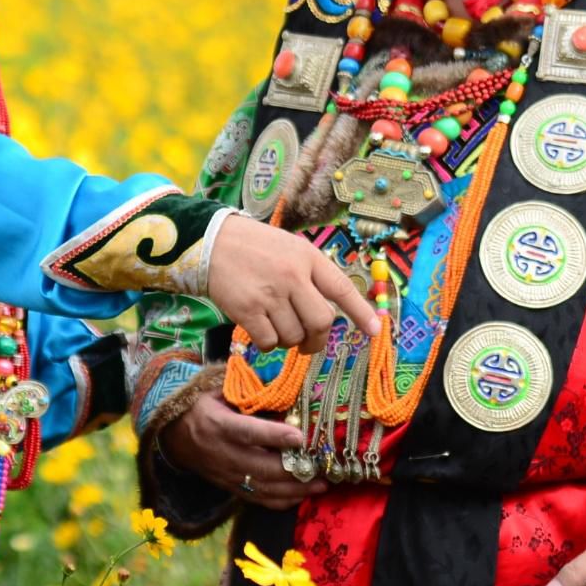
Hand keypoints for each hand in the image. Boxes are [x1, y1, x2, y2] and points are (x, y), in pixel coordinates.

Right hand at [159, 391, 319, 502]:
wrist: (174, 435)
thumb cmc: (203, 406)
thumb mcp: (218, 391)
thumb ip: (246, 391)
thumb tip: (281, 386)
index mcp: (218, 425)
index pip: (248, 433)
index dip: (274, 437)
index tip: (300, 437)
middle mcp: (223, 454)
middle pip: (261, 468)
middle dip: (294, 472)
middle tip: (322, 470)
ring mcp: (226, 475)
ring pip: (263, 489)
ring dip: (294, 490)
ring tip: (320, 486)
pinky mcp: (229, 487)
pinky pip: (257, 499)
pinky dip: (280, 501)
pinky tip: (301, 496)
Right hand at [202, 213, 381, 350]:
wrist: (211, 241)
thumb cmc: (254, 248)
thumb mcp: (290, 248)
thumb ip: (311, 275)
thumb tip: (326, 315)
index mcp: (308, 258)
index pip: (342, 288)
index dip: (361, 313)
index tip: (375, 331)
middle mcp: (292, 275)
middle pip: (321, 322)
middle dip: (318, 340)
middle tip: (309, 344)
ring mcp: (270, 293)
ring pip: (294, 336)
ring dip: (289, 341)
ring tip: (277, 327)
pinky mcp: (247, 309)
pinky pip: (269, 342)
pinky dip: (268, 344)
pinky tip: (261, 331)